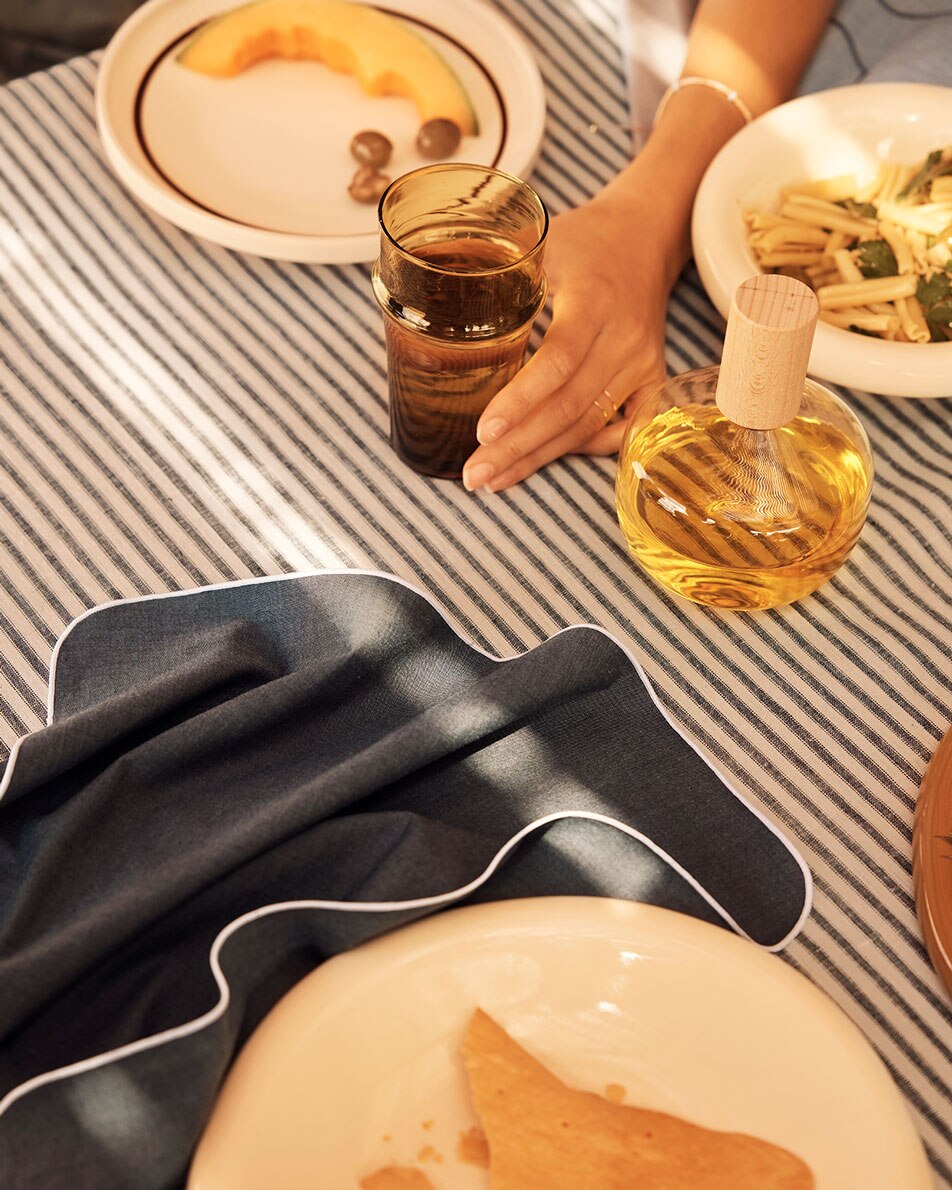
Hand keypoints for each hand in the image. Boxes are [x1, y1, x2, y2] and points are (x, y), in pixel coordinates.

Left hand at [461, 192, 676, 491]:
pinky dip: (579, 450)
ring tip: (493, 479)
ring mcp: (641, 363)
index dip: (521, 399)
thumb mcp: (539, 240)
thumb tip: (424, 286)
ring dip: (538, 457)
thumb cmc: (583, 241)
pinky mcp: (651, 381)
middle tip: (475, 474)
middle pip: (570, 406)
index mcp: (594, 298)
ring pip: (588, 425)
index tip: (483, 431)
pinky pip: (615, 430)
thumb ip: (491, 266)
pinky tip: (539, 463)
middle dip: (518, 447)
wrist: (644, 237)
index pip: (559, 360)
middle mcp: (625, 336)